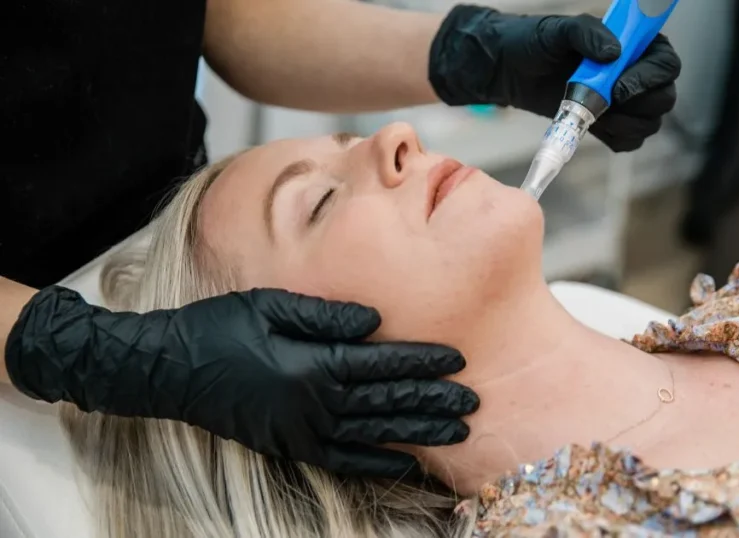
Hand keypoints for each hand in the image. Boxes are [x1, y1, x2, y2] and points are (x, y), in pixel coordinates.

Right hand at [5, 286, 478, 477]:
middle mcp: (314, 404)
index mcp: (312, 364)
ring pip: (375, 434)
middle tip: (474, 402)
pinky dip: (377, 465)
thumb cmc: (218, 327)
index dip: (423, 362)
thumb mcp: (270, 304)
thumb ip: (326, 315)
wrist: (169, 369)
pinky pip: (343, 462)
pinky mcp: (290, 446)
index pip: (383, 364)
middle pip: (388, 403)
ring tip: (458, 432)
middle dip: (434, 401)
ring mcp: (302, 431)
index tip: (459, 359)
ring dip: (419, 434)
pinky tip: (406, 464)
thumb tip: (376, 320)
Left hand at [429, 5, 681, 151]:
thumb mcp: (558, 31)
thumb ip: (586, 34)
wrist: (512, 70)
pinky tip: (593, 128)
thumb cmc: (535, 43)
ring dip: (626, 125)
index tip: (620, 87)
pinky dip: (616, 139)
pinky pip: (629, 141)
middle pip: (663, 97)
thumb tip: (613, 52)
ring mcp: (626, 101)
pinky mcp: (612, 123)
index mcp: (634, 43)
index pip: (665, 63)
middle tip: (606, 104)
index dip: (650, 78)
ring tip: (594, 116)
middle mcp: (637, 72)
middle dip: (640, 106)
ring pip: (649, 123)